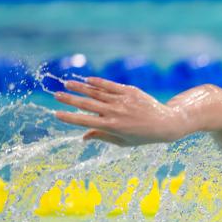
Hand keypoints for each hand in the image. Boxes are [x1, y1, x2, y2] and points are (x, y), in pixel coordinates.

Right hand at [54, 77, 185, 145]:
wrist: (165, 123)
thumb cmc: (142, 136)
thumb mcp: (122, 142)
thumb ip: (102, 137)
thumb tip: (83, 137)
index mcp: (113, 127)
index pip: (86, 121)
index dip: (70, 118)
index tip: (56, 114)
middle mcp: (116, 112)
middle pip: (87, 104)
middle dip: (70, 100)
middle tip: (55, 96)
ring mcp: (122, 100)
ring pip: (97, 92)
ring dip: (80, 88)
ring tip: (66, 84)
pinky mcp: (129, 91)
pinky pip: (110, 85)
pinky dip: (97, 82)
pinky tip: (86, 80)